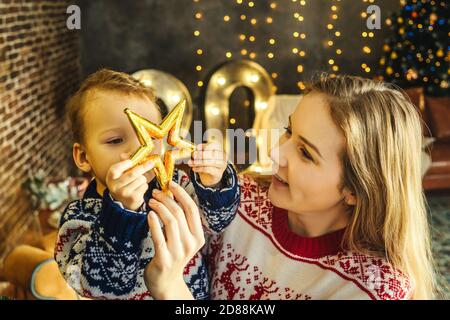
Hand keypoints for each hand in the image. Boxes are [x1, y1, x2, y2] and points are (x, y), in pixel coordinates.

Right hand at [105, 154, 153, 210]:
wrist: (124, 203)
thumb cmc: (124, 184)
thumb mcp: (120, 174)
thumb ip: (123, 163)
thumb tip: (124, 155)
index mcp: (110, 178)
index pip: (115, 169)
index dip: (124, 164)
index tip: (131, 161)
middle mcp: (115, 186)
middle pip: (133, 173)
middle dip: (144, 167)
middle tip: (151, 163)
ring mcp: (124, 193)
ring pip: (141, 179)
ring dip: (143, 178)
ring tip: (138, 182)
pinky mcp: (133, 198)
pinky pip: (144, 186)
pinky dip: (145, 185)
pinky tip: (139, 189)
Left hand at [145, 181, 204, 299]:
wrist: (166, 281)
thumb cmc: (172, 253)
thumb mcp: (182, 238)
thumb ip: (181, 220)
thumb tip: (172, 193)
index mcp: (198, 237)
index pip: (192, 209)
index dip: (181, 194)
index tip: (171, 183)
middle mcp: (191, 244)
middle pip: (179, 213)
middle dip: (167, 199)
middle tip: (155, 192)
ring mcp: (179, 252)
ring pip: (170, 222)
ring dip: (159, 207)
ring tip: (151, 201)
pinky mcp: (165, 259)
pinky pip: (158, 236)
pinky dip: (153, 223)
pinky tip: (149, 214)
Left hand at [188, 142, 226, 187]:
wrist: (209, 177)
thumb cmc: (206, 165)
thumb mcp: (201, 156)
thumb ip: (198, 153)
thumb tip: (194, 153)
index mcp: (219, 149)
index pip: (214, 145)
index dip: (205, 146)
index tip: (197, 148)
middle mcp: (223, 156)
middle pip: (212, 153)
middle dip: (201, 155)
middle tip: (193, 157)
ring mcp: (222, 165)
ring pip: (211, 161)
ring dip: (199, 162)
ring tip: (192, 163)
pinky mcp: (219, 173)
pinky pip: (208, 169)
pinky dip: (199, 168)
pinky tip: (195, 169)